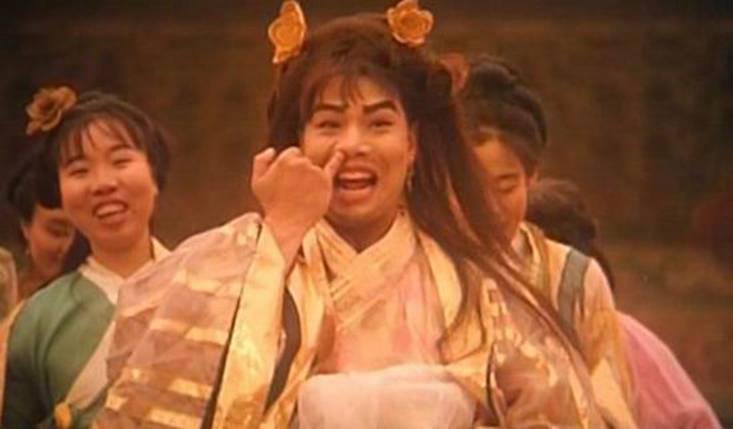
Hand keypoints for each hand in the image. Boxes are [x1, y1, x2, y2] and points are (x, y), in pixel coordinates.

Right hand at [251, 146, 343, 261]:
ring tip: (302, 195)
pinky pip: (333, 167)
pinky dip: (337, 159)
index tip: (286, 181)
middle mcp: (302, 163)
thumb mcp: (257, 181)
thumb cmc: (271, 204)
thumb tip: (272, 150)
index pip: (292, 153)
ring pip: (314, 168)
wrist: (287, 224)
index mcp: (284, 159)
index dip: (288, 167)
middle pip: (304, 160)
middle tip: (293, 190)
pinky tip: (341, 153)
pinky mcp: (326, 182)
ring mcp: (315, 172)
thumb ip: (260, 161)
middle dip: (299, 171)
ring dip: (310, 177)